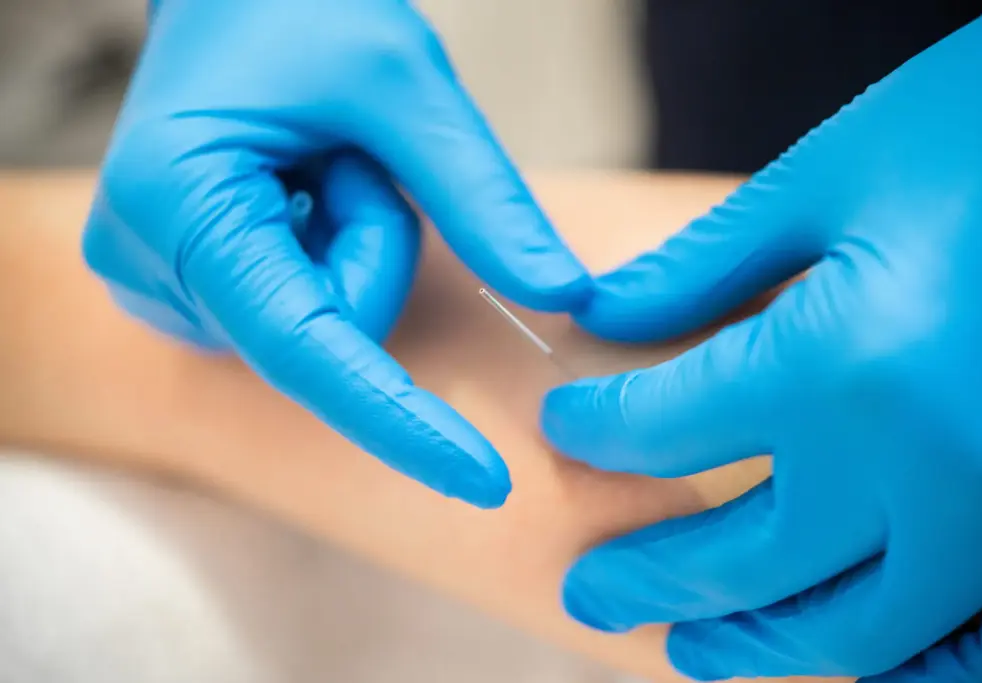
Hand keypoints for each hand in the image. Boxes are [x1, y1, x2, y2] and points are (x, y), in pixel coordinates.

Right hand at [83, 0, 591, 507]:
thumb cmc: (300, 10)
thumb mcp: (404, 83)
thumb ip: (481, 198)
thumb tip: (563, 295)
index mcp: (180, 206)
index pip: (308, 352)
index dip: (403, 424)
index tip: (487, 483)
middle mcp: (147, 264)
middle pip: (329, 333)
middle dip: (377, 249)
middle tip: (348, 156)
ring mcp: (160, 285)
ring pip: (323, 327)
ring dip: (354, 247)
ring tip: (316, 163)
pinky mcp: (188, 290)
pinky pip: (299, 315)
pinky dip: (330, 259)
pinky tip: (299, 192)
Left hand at [542, 0, 981, 678]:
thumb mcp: (832, 174)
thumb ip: (703, 266)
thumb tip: (601, 317)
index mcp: (848, 361)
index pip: (669, 430)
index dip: (598, 430)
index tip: (567, 425)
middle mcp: (929, 466)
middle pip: (745, 563)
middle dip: (648, 580)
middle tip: (586, 592)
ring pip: (854, 634)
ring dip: (755, 647)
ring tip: (684, 646)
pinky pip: (980, 651)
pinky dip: (896, 665)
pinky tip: (838, 646)